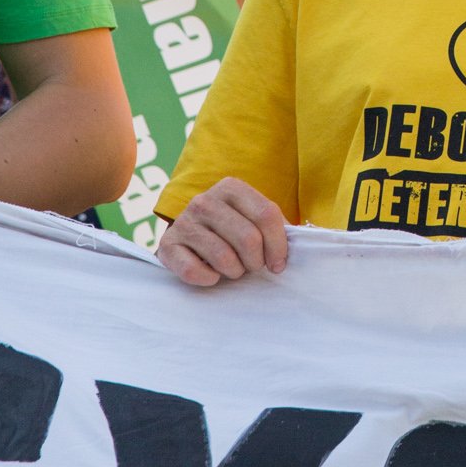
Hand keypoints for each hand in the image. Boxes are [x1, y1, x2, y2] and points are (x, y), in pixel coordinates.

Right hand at [157, 178, 288, 286]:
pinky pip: (195, 271)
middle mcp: (205, 200)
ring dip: (235, 271)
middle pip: (248, 238)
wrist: (187, 239)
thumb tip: (297, 242)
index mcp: (231, 187)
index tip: (278, 264)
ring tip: (234, 269)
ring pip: (223, 257)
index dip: (278, 245)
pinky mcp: (168, 246)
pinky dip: (209, 279)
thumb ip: (273, 224)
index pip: (267, 214)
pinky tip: (212, 274)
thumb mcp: (251, 218)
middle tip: (253, 267)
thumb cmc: (230, 230)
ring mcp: (184, 222)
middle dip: (256, 261)